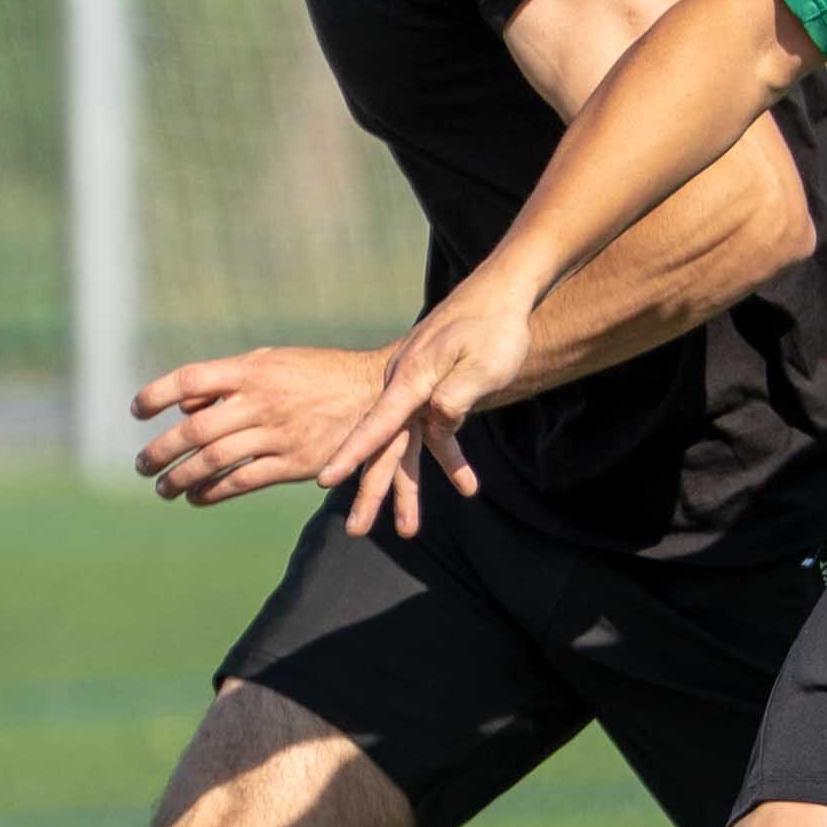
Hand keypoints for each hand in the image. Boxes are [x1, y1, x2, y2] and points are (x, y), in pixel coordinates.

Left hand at [131, 346, 395, 506]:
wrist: (373, 393)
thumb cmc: (315, 373)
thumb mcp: (272, 360)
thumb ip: (227, 379)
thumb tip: (184, 404)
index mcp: (251, 370)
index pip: (190, 379)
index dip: (157, 394)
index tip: (136, 411)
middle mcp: (261, 401)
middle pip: (196, 429)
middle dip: (162, 450)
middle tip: (142, 465)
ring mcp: (278, 433)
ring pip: (215, 460)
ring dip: (181, 478)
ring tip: (163, 488)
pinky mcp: (294, 463)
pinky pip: (244, 482)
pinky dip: (213, 492)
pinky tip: (196, 498)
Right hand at [331, 268, 546, 539]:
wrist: (500, 294)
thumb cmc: (494, 326)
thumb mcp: (482, 363)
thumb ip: (456, 395)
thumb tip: (437, 422)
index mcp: (410, 379)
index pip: (376, 425)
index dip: (351, 455)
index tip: (326, 479)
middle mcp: (406, 388)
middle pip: (383, 447)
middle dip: (371, 491)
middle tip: (357, 531)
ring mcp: (420, 392)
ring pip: (406, 448)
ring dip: (408, 490)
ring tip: (408, 531)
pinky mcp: (436, 394)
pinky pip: (436, 435)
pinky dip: (449, 459)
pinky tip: (467, 485)